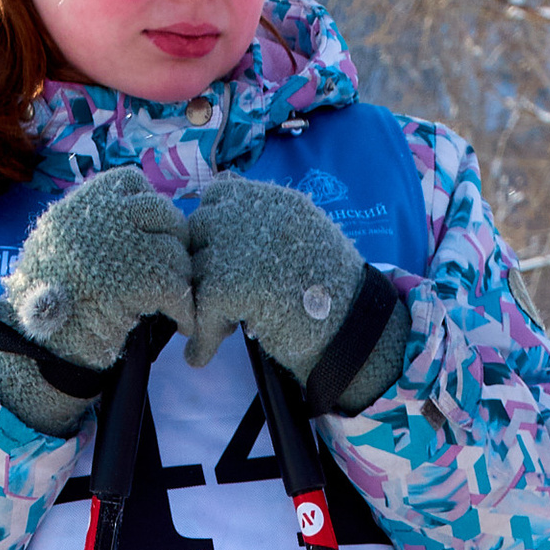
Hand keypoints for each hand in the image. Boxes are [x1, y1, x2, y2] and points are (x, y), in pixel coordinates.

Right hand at [0, 168, 192, 434]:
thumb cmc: (45, 303)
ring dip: (181, 279)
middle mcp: (100, 212)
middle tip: (175, 271)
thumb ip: (95, 223)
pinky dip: (183, 308)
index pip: (131, 182)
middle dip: (173, 242)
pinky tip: (182, 322)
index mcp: (80, 202)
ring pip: (174, 250)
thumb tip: (144, 213)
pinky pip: (176, 286)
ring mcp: (119, 243)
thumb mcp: (60, 245)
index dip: (148, 210)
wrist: (35, 348)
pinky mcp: (136, 279)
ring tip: (176, 301)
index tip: (152, 236)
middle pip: (162, 211)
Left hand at [187, 172, 408, 409]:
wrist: (354, 333)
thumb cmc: (333, 294)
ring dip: (200, 303)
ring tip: (217, 330)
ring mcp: (241, 245)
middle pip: (199, 231)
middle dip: (202, 266)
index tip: (224, 263)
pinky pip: (199, 309)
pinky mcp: (230, 283)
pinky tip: (202, 357)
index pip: (218, 196)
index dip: (214, 232)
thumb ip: (264, 220)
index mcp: (277, 199)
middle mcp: (256, 212)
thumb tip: (222, 193)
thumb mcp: (303, 237)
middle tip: (217, 302)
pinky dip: (201, 338)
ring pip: (196, 271)